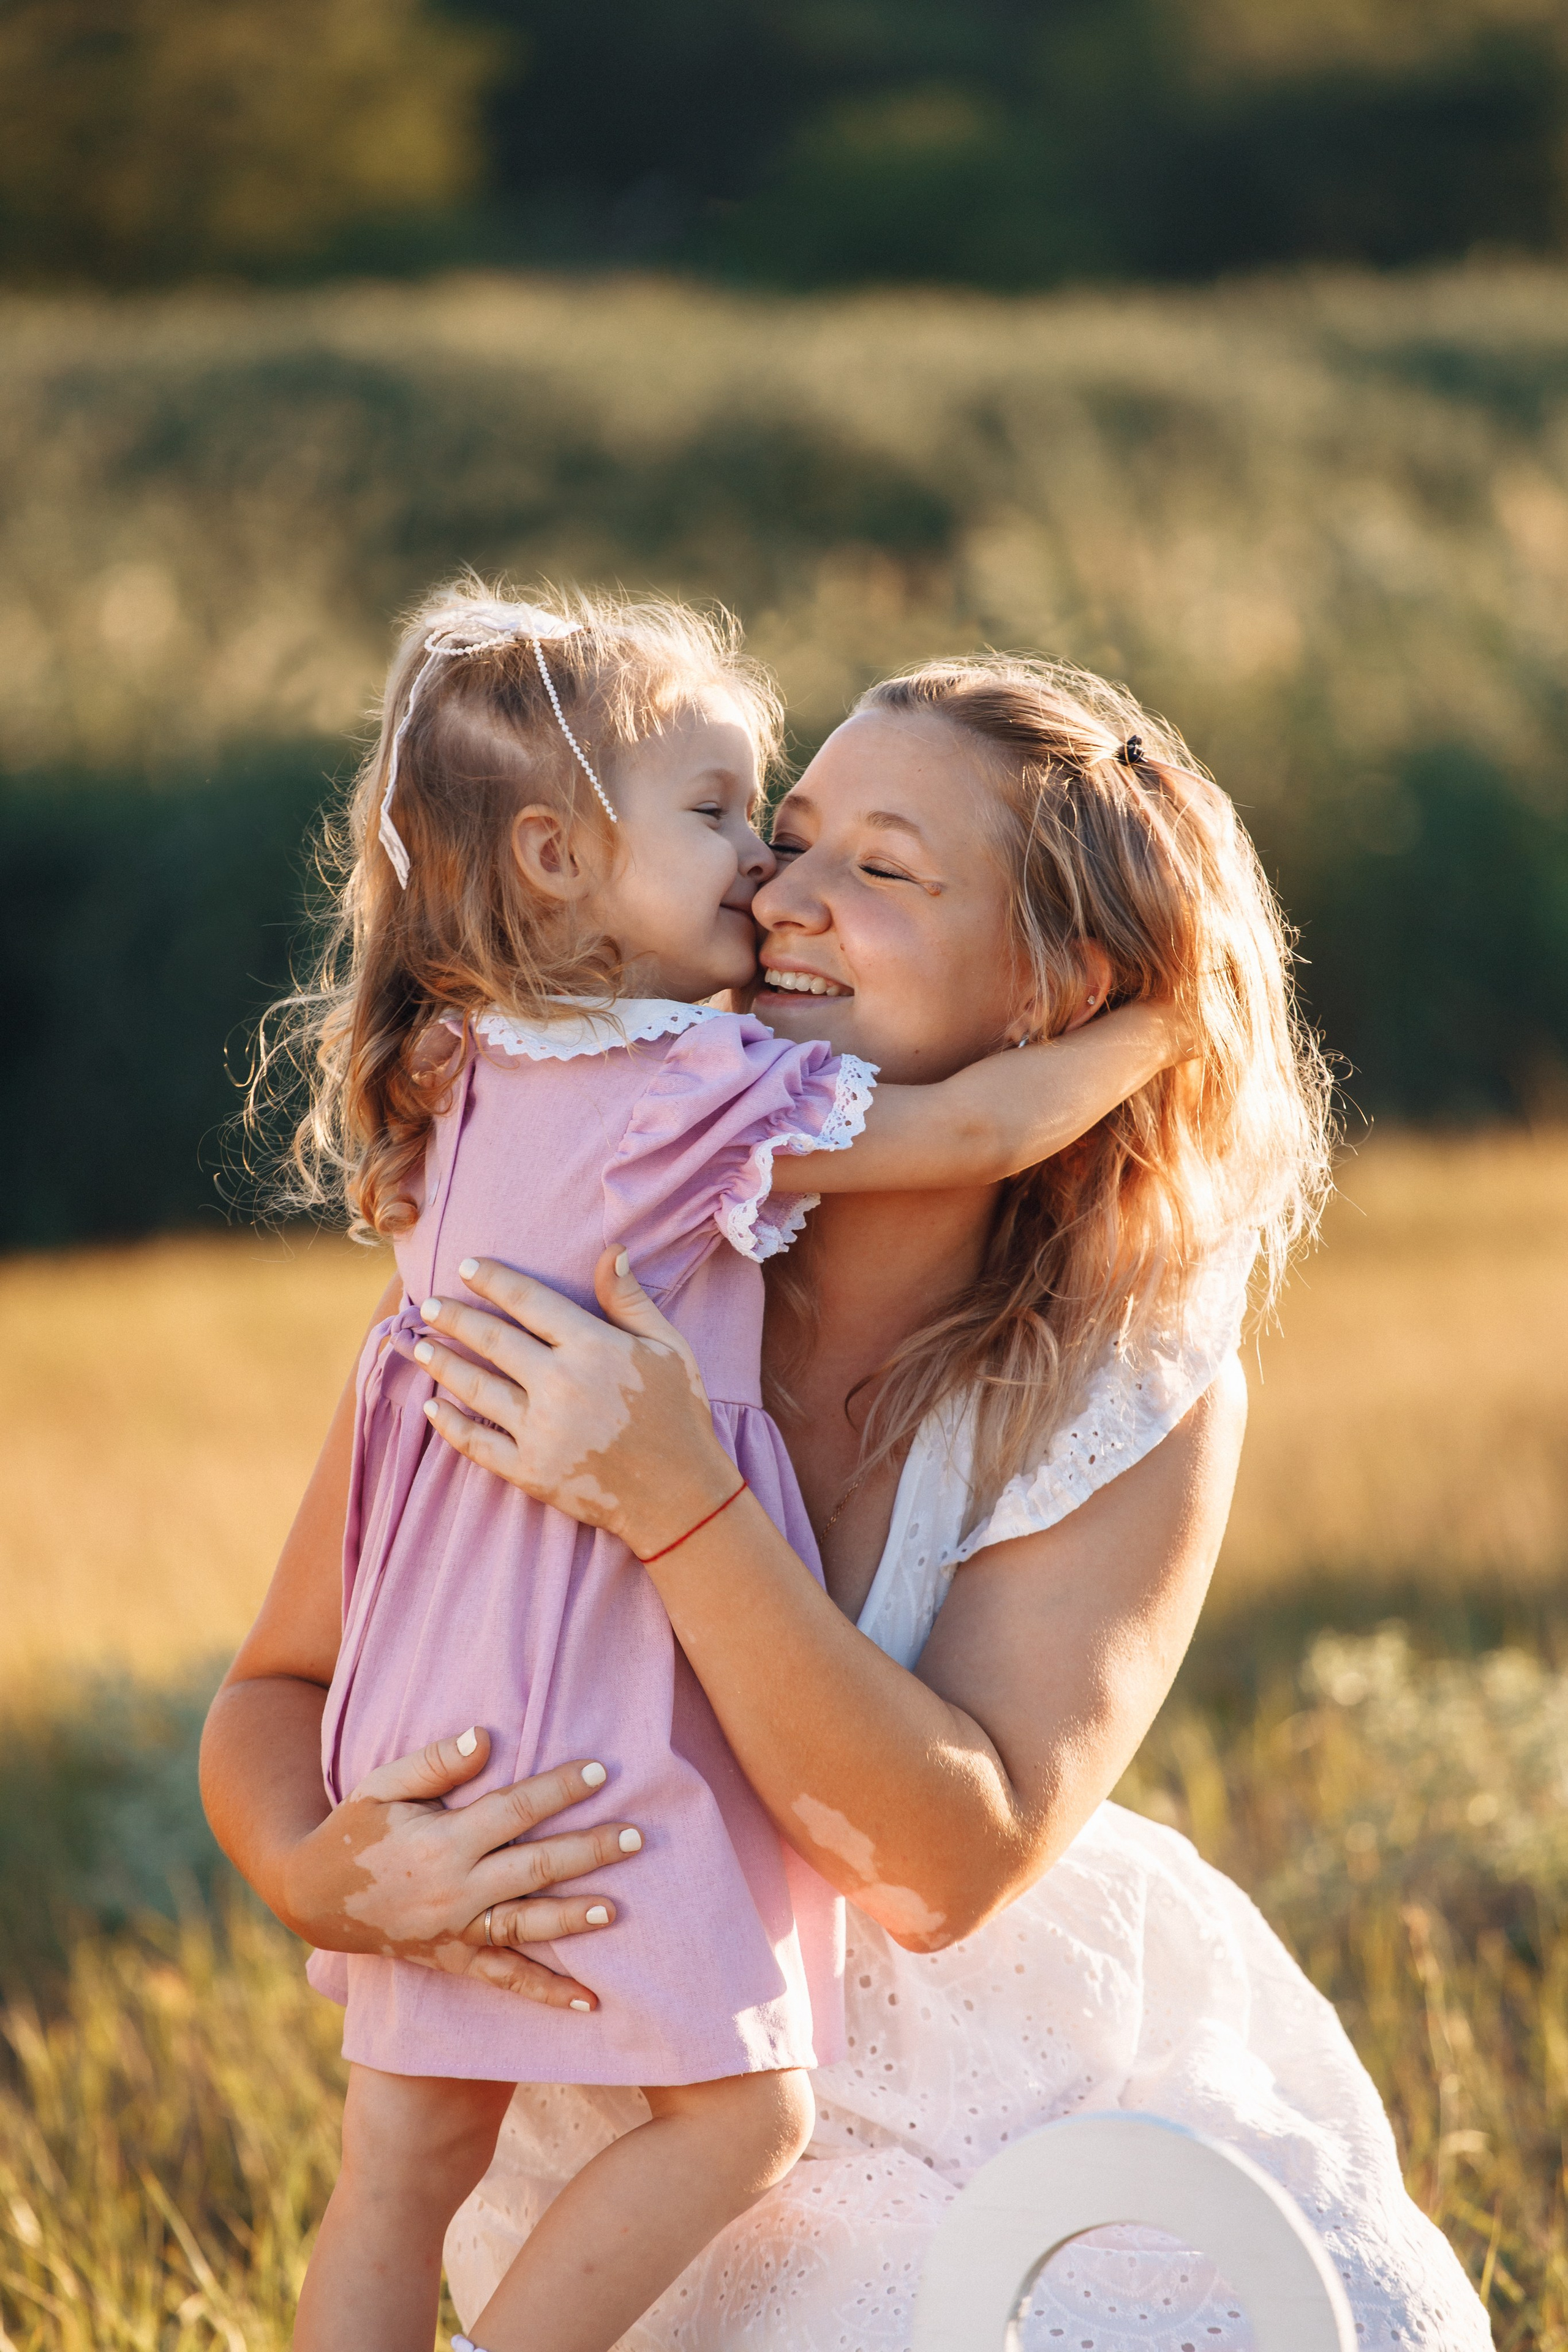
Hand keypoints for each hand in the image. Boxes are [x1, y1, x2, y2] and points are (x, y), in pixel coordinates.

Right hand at [281, 1726, 642, 2009]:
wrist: (312, 1897)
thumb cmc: (355, 1829)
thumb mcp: (382, 1784)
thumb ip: (435, 1761)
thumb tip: (486, 1736)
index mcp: (441, 1841)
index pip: (513, 1810)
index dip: (558, 1790)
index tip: (600, 1771)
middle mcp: (454, 1890)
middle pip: (533, 1868)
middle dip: (588, 1851)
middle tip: (638, 1837)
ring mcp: (456, 1931)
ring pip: (525, 1924)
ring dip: (574, 1919)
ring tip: (618, 1910)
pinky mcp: (454, 1960)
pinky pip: (505, 1979)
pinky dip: (547, 1992)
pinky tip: (591, 2001)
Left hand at [414, 1249, 740, 1557]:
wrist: (680, 1496)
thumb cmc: (679, 1414)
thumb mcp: (668, 1348)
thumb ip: (630, 1300)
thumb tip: (612, 1250)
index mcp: (592, 1348)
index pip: (528, 1301)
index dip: (493, 1280)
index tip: (466, 1267)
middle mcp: (559, 1385)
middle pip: (492, 1340)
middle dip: (454, 1318)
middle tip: (428, 1305)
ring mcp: (540, 1431)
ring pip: (476, 1388)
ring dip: (442, 1365)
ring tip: (419, 1347)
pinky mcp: (529, 1472)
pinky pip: (477, 1443)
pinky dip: (450, 1425)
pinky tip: (433, 1409)